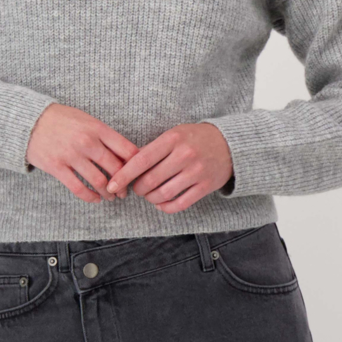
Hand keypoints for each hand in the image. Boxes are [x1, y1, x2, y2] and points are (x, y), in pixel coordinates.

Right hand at [26, 103, 137, 202]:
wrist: (31, 120)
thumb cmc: (62, 119)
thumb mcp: (86, 119)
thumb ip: (104, 135)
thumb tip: (124, 155)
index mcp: (97, 128)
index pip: (127, 149)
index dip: (136, 165)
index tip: (136, 173)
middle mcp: (87, 142)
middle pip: (115, 168)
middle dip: (124, 184)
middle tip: (125, 191)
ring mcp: (72, 155)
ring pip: (99, 181)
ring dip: (109, 193)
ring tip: (111, 197)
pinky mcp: (57, 167)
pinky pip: (79, 188)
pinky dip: (90, 197)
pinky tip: (95, 199)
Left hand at [105, 123, 232, 212]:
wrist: (229, 144)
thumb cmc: (195, 138)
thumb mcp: (175, 134)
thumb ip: (154, 148)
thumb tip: (128, 165)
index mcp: (173, 139)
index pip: (142, 159)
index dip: (124, 174)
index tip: (112, 184)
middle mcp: (184, 155)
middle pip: (150, 180)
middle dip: (138, 188)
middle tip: (136, 188)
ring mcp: (196, 172)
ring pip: (163, 194)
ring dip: (150, 198)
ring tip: (149, 194)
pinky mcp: (205, 187)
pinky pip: (179, 204)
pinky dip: (165, 207)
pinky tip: (161, 203)